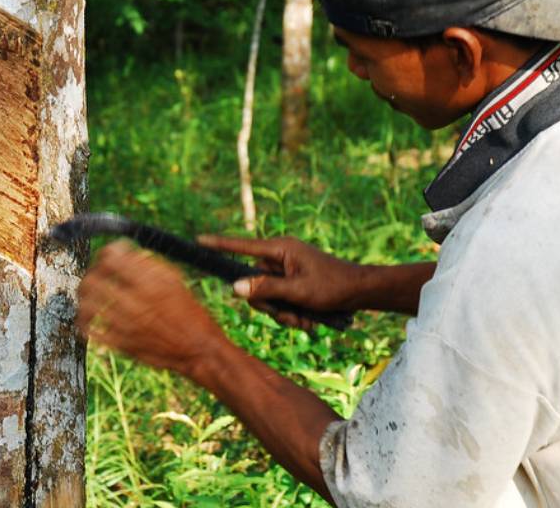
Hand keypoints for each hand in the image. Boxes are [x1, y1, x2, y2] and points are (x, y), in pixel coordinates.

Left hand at [78, 240, 226, 377]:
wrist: (198, 348)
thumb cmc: (189, 312)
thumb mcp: (174, 280)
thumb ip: (147, 264)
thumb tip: (124, 252)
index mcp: (148, 283)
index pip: (111, 259)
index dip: (105, 252)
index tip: (107, 255)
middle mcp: (135, 302)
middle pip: (93, 281)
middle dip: (90, 273)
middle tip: (94, 274)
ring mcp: (126, 325)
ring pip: (88, 305)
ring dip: (83, 298)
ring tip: (87, 296)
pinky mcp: (122, 345)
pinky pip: (92, 332)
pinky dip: (85, 323)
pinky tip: (88, 319)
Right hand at [196, 234, 363, 329]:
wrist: (361, 292)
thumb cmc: (333, 287)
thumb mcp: (298, 291)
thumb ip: (266, 289)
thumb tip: (236, 287)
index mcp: (280, 249)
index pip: (242, 247)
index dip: (219, 245)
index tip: (198, 241)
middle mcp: (280, 258)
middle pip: (253, 284)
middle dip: (271, 305)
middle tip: (292, 313)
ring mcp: (285, 272)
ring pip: (267, 298)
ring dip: (284, 314)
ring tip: (306, 318)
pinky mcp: (292, 284)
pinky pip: (279, 303)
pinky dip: (291, 314)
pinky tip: (309, 319)